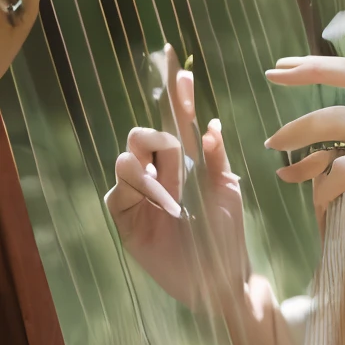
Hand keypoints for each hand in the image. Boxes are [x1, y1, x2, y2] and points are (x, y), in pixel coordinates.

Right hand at [104, 47, 250, 311]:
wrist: (220, 277)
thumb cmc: (226, 235)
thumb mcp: (227, 191)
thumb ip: (216, 159)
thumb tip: (208, 125)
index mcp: (185, 162)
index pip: (175, 121)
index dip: (176, 95)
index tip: (178, 66)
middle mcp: (159, 173)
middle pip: (142, 136)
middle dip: (157, 141)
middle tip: (177, 164)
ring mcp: (139, 195)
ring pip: (126, 162)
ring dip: (150, 172)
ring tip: (173, 196)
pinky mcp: (126, 218)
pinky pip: (116, 194)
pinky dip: (138, 192)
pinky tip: (162, 203)